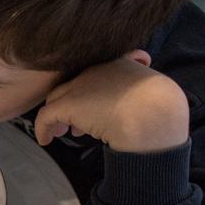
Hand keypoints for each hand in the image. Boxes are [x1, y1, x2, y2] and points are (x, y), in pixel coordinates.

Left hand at [34, 50, 189, 152]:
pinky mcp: (68, 104)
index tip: (96, 113)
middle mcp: (97, 69)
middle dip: (72, 105)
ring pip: (58, 99)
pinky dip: (43, 128)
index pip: (94, 76)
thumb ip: (136, 96)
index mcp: (119, 63)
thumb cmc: (161, 111)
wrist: (154, 117)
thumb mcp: (153, 95)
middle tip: (74, 127)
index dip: (90, 94)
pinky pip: (47, 116)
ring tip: (63, 133)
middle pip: (73, 86)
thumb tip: (130, 111)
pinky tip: (45, 141)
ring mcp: (81, 84)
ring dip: (59, 116)